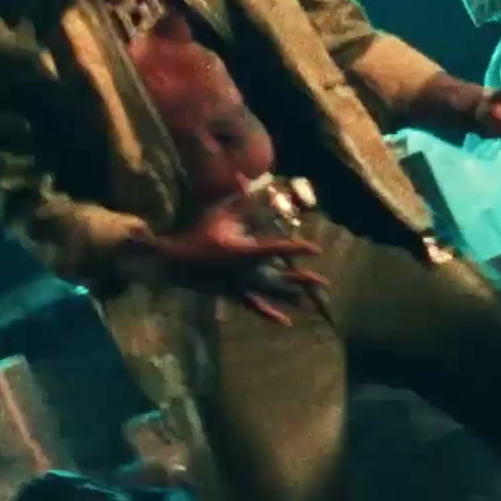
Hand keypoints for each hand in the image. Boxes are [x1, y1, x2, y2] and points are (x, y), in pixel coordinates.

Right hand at [141, 189, 325, 325]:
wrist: (176, 260)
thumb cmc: (197, 233)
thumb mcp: (218, 212)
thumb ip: (237, 198)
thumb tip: (247, 178)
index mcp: (245, 250)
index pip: (277, 248)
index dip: (298, 248)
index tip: (316, 249)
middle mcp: (247, 271)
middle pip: (280, 277)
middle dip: (302, 280)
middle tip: (324, 284)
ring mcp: (240, 285)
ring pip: (270, 294)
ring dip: (291, 299)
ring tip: (310, 306)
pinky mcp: (234, 293)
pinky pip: (255, 305)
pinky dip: (270, 313)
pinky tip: (284, 321)